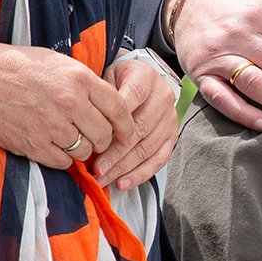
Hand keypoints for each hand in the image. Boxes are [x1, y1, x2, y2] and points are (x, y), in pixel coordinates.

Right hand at [0, 44, 136, 168]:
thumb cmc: (17, 66)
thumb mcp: (59, 63)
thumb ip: (85, 82)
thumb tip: (106, 101)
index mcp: (80, 79)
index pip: (119, 108)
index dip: (127, 125)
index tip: (128, 133)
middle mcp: (70, 103)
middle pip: (105, 133)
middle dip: (105, 140)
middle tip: (97, 139)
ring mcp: (52, 125)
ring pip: (84, 150)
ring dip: (82, 150)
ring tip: (73, 142)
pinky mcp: (33, 144)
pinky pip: (62, 162)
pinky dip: (62, 159)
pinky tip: (55, 148)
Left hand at [94, 58, 180, 189]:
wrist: (141, 78)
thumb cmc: (119, 81)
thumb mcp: (107, 77)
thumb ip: (101, 98)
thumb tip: (88, 129)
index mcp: (146, 79)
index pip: (130, 102)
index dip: (113, 124)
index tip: (93, 142)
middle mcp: (163, 97)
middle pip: (140, 129)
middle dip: (116, 152)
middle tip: (97, 168)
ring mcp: (170, 118)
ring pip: (148, 147)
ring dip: (125, 167)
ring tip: (104, 178)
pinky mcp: (173, 135)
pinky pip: (159, 158)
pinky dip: (141, 173)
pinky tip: (123, 183)